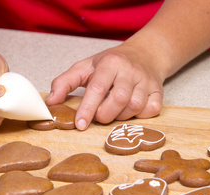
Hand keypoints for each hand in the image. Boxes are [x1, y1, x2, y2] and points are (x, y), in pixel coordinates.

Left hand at [46, 43, 163, 129]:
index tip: (80, 125)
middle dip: (105, 115)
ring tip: (115, 110)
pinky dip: (140, 116)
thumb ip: (64, 82)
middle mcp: (130, 70)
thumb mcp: (86, 67)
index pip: (97, 88)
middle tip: (99, 116)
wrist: (146, 54)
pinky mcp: (159, 92)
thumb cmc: (112, 64)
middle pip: (118, 100)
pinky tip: (131, 110)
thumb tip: (50, 102)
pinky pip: (151, 110)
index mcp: (110, 62)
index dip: (87, 109)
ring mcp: (147, 81)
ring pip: (134, 107)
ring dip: (121, 116)